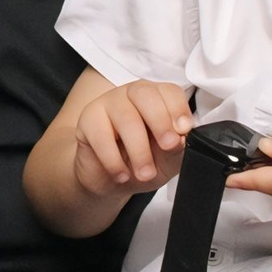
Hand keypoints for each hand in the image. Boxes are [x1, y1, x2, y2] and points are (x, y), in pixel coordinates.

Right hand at [71, 82, 193, 198]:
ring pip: (125, 116)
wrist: (108, 179)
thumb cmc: (142, 162)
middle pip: (145, 95)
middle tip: (168, 147)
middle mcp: (132, 95)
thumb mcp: (167, 160)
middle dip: (160, 122)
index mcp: (157, 98)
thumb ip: (177, 149)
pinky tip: (121, 174)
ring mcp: (107, 103)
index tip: (184, 131)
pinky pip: (101, 135)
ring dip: (139, 150)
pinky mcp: (87, 119)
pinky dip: (114, 160)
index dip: (178, 109)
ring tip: (145, 173)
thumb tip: (181, 139)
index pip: (169, 91)